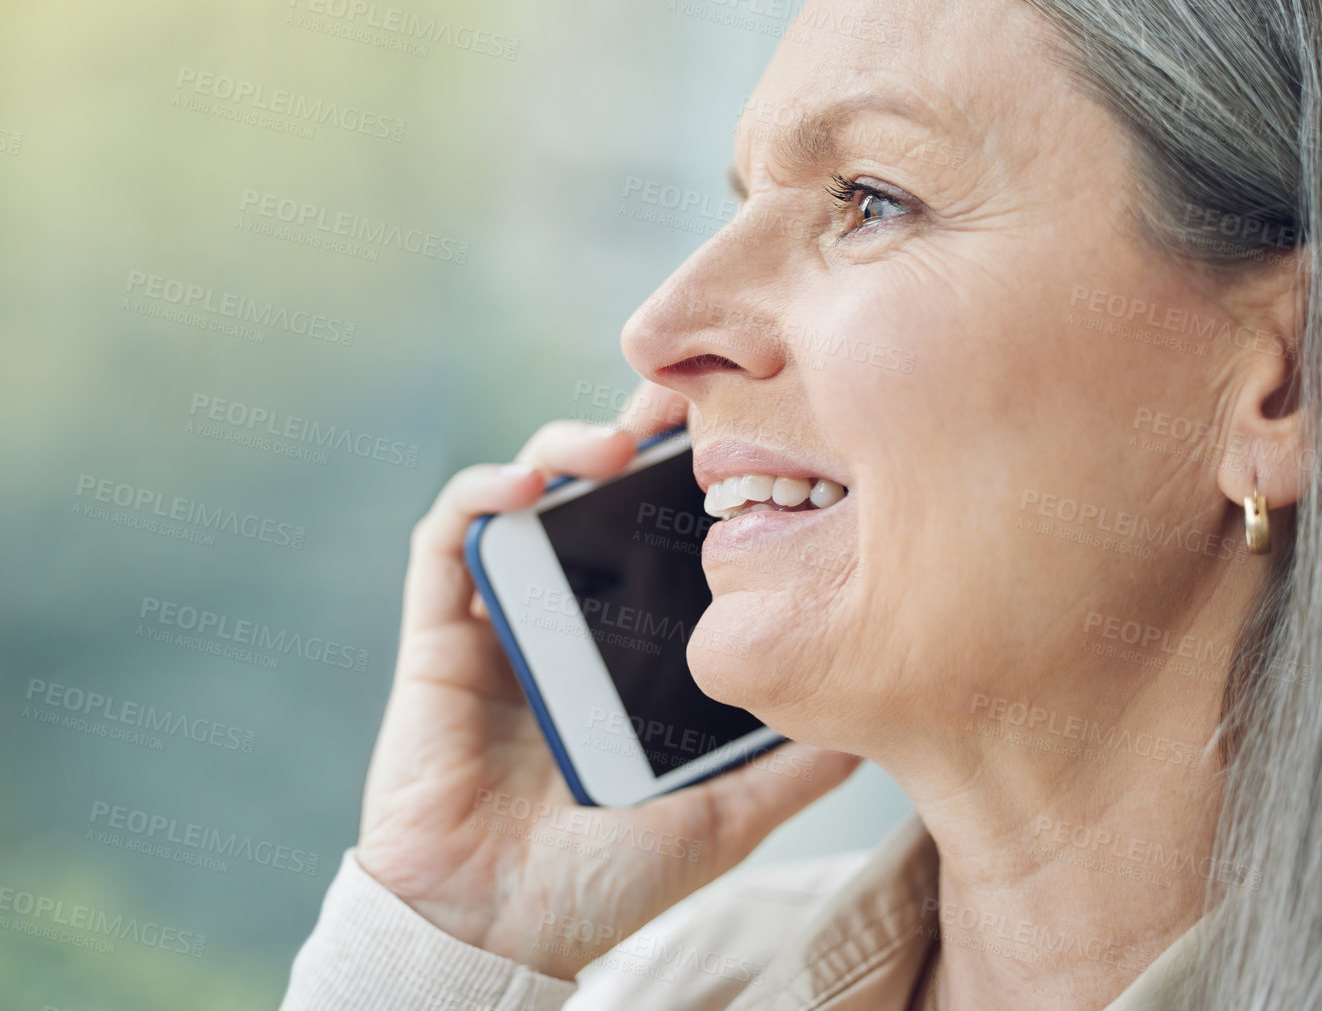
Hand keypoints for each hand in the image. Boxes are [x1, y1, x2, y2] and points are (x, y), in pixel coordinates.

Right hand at [352, 381, 862, 978]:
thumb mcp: (727, 815)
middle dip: (640, 429)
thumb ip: (793, 765)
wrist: (496, 926)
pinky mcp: (439, 626)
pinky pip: (450, 535)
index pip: (667, 534)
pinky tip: (532, 482)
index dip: (700, 476)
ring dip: (567, 443)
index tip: (754, 434)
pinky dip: (485, 492)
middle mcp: (574, 615)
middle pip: (602, 492)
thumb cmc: (608, 879)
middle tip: (689, 395)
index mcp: (635, 645)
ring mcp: (505, 613)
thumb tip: (881, 717)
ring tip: (618, 441)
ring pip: (530, 489)